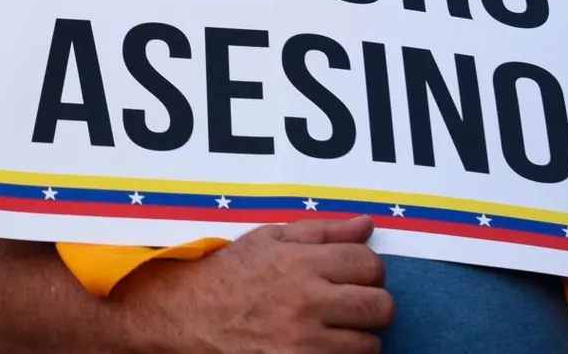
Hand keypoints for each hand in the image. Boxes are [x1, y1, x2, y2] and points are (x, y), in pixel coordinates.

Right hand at [113, 216, 392, 353]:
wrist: (187, 317)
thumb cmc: (228, 277)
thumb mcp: (268, 241)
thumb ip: (320, 232)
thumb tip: (366, 225)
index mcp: (300, 263)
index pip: (370, 264)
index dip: (366, 271)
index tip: (349, 278)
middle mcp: (306, 302)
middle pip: (380, 306)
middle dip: (369, 305)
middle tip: (346, 306)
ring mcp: (304, 342)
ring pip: (370, 344)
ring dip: (354, 338)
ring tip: (327, 330)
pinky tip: (318, 346)